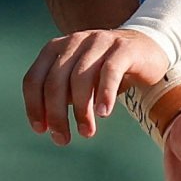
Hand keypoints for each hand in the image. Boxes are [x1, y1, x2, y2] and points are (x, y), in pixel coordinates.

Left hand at [26, 26, 170, 143]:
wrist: (145, 49)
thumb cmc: (105, 71)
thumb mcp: (78, 81)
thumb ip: (61, 96)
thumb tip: (47, 126)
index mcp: (55, 49)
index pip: (34, 79)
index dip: (34, 107)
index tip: (42, 130)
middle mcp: (74, 42)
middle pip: (55, 81)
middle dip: (56, 114)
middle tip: (63, 139)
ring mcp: (99, 42)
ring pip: (80, 78)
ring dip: (81, 110)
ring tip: (86, 132)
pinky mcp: (123, 48)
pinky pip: (110, 72)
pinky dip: (104, 94)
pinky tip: (104, 113)